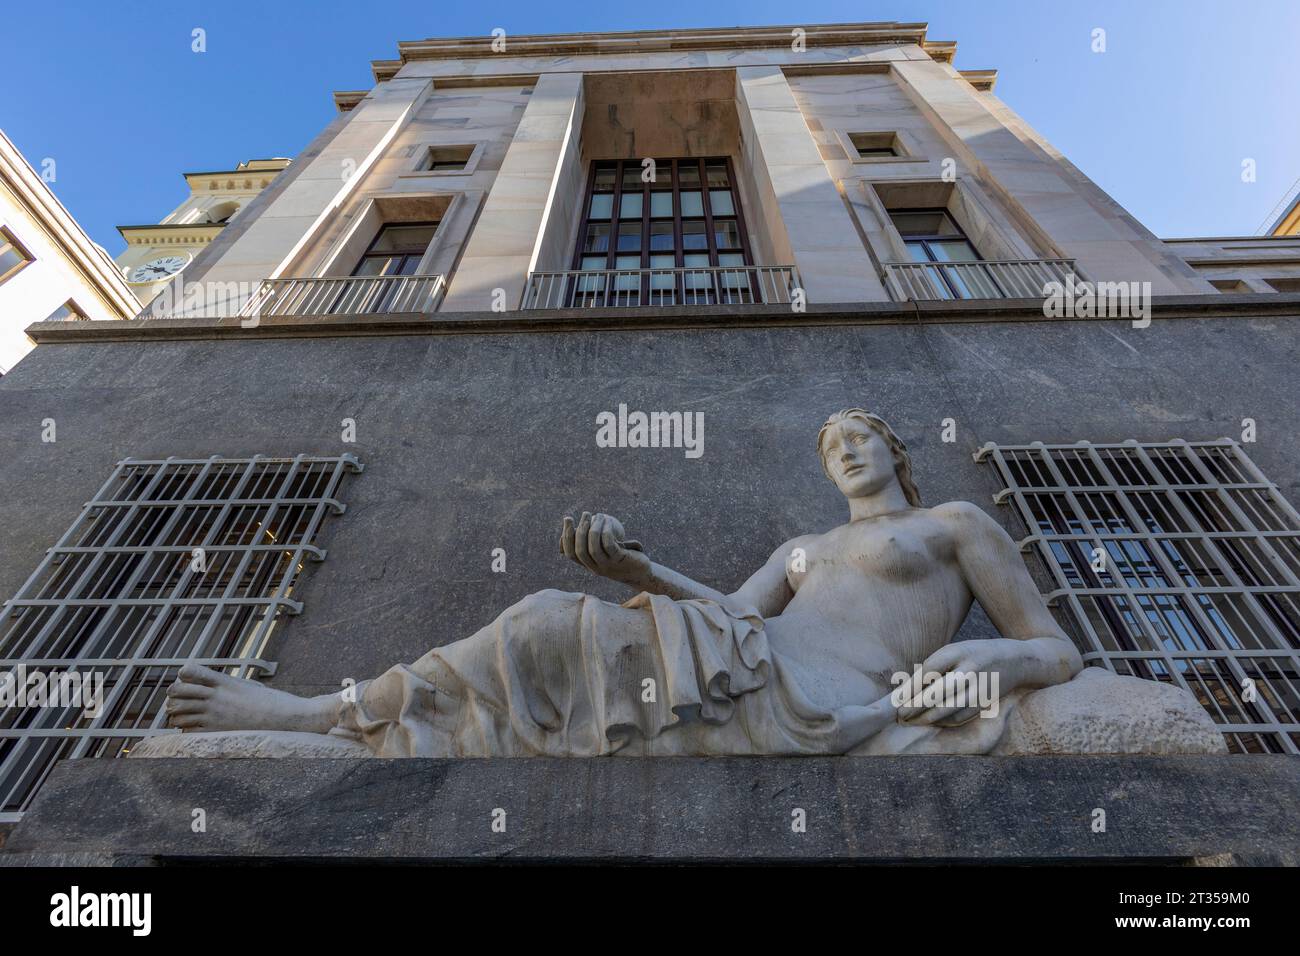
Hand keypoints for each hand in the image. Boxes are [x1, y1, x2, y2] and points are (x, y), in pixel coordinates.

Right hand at [560, 512, 648, 583]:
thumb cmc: (621, 558)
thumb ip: (592, 543)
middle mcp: (596, 568)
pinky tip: (608, 521)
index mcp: (589, 566)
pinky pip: (609, 545)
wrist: (641, 573)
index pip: (571, 554)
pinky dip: (606, 531)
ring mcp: (608, 565)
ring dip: (594, 528)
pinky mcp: (620, 560)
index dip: (566, 536)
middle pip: (580, 551)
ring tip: (598, 515)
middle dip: (580, 530)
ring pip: (594, 547)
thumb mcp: (605, 552)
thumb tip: (578, 526)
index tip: (568, 519)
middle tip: (585, 514)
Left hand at [894, 639, 1025, 726]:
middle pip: (938, 692)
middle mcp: (970, 668)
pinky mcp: (987, 701)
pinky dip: (945, 720)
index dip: (911, 687)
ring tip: (912, 721)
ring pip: (950, 707)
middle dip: (916, 706)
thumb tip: (909, 689)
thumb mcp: (956, 650)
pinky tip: (932, 721)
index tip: (897, 699)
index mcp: (958, 651)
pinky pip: (962, 715)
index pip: (928, 670)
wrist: (1017, 660)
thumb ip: (936, 667)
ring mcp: (980, 687)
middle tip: (900, 715)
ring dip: (928, 717)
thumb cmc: (976, 654)